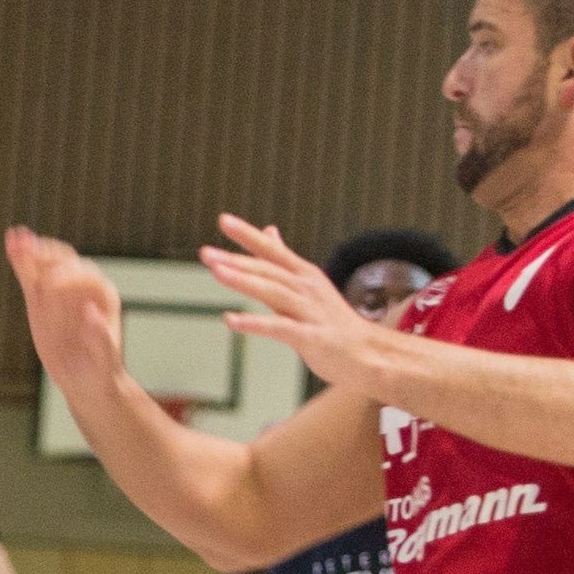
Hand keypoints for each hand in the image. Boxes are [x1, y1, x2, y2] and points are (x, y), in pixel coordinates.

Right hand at [4, 227, 124, 390]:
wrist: (86, 380)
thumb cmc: (100, 372)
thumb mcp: (103, 361)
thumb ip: (100, 338)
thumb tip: (91, 312)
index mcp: (103, 297)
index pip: (86, 276)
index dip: (68, 276)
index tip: (49, 283)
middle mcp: (82, 287)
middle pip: (66, 262)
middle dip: (49, 255)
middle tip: (30, 249)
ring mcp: (59, 290)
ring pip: (46, 263)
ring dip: (32, 249)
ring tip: (16, 237)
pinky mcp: (40, 297)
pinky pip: (31, 275)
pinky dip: (21, 260)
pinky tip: (11, 242)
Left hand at [201, 214, 376, 388]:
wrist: (369, 354)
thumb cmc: (332, 320)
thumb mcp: (308, 284)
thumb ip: (283, 260)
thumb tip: (268, 230)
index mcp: (304, 274)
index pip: (272, 250)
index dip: (248, 235)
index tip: (223, 220)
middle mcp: (307, 288)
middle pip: (268, 270)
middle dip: (236, 260)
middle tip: (205, 253)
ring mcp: (310, 312)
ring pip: (273, 292)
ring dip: (244, 281)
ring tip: (217, 272)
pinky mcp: (312, 338)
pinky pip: (280, 328)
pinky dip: (255, 323)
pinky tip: (230, 321)